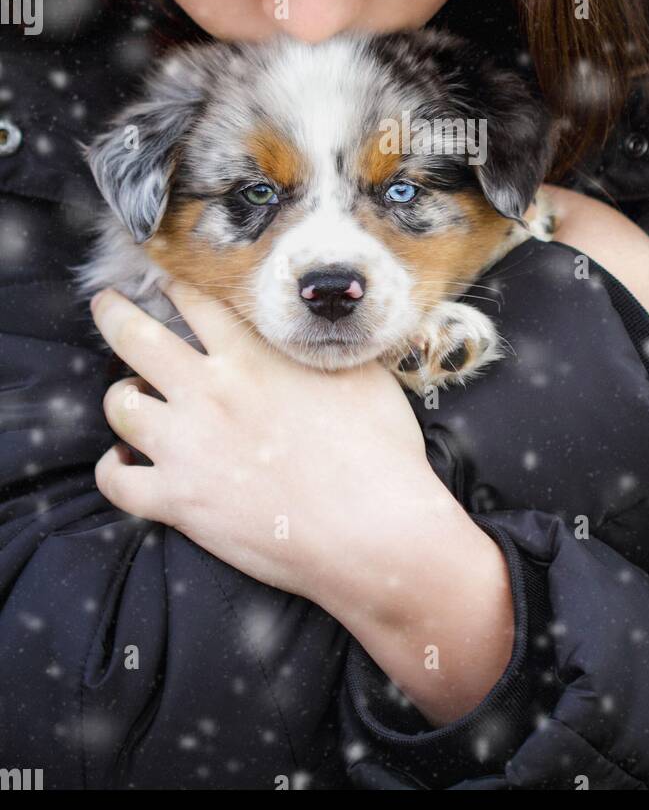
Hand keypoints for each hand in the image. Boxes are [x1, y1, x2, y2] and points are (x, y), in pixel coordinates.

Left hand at [90, 281, 513, 721]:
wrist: (372, 529)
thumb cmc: (380, 452)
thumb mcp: (361, 374)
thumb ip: (324, 348)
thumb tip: (324, 331)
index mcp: (252, 357)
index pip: (195, 303)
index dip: (175, 287)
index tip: (166, 281)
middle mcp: (209, 391)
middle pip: (135, 336)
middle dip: (113, 313)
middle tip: (106, 304)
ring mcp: (187, 447)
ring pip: (119, 405)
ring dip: (120, 397)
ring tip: (128, 396)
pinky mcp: (179, 501)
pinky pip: (116, 481)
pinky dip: (113, 469)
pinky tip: (124, 463)